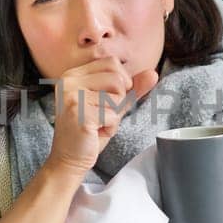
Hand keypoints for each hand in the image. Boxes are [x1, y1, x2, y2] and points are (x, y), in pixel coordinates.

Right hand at [44, 57, 158, 174]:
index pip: (111, 63)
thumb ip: (132, 88)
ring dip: (114, 115)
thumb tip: (153, 73)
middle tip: (102, 115)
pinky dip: (111, 127)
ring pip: (117, 96)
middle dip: (118, 100)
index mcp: (74, 74)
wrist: (70, 159)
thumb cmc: (91, 131)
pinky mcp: (78, 113)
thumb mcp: (113, 105)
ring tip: (98, 124)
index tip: (106, 102)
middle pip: (117, 78)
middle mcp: (69, 80)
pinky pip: (113, 115)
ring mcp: (72, 96)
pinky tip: (96, 133)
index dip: (121, 83)